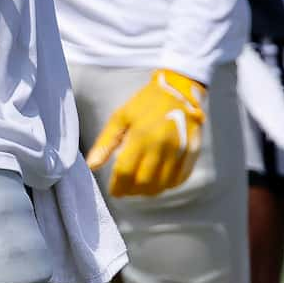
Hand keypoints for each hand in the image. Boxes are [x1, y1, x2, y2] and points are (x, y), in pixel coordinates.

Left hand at [88, 70, 207, 196]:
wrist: (179, 91)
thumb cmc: (145, 105)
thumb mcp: (120, 118)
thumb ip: (105, 144)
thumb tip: (91, 167)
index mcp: (141, 136)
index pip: (126, 173)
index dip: (117, 186)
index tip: (114, 190)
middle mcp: (162, 146)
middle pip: (144, 183)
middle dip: (131, 191)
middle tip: (126, 188)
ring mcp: (180, 151)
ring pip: (161, 186)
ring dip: (147, 191)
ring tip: (140, 185)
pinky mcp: (192, 154)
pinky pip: (178, 180)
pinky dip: (166, 185)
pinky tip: (157, 179)